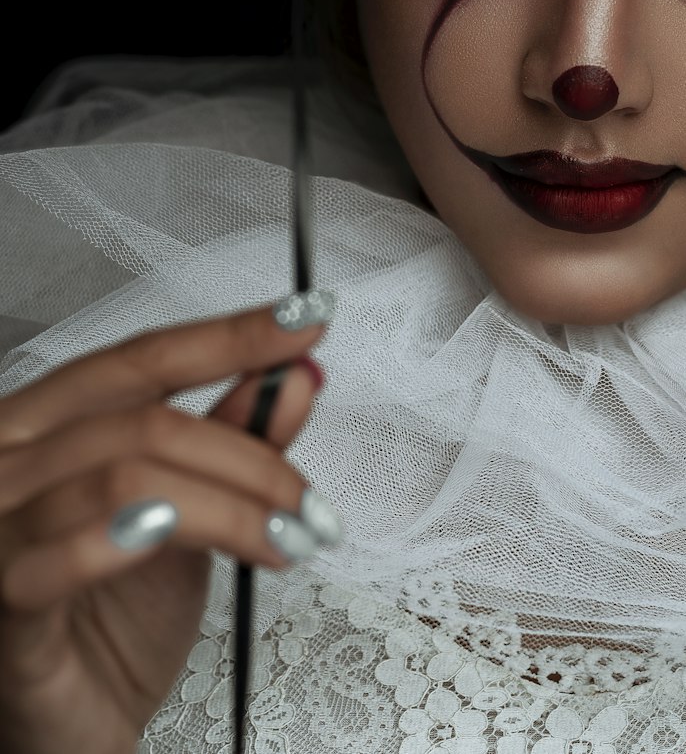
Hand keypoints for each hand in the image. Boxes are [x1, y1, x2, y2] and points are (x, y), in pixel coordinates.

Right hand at [0, 297, 340, 753]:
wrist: (74, 725)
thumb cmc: (112, 618)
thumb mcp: (189, 511)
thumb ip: (235, 438)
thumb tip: (295, 377)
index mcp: (46, 423)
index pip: (143, 357)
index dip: (230, 335)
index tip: (305, 321)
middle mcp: (10, 459)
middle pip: (146, 419)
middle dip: (251, 455)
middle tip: (307, 500)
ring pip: (130, 478)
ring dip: (234, 506)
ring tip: (286, 539)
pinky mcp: (3, 599)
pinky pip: (70, 553)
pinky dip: (153, 538)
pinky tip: (215, 547)